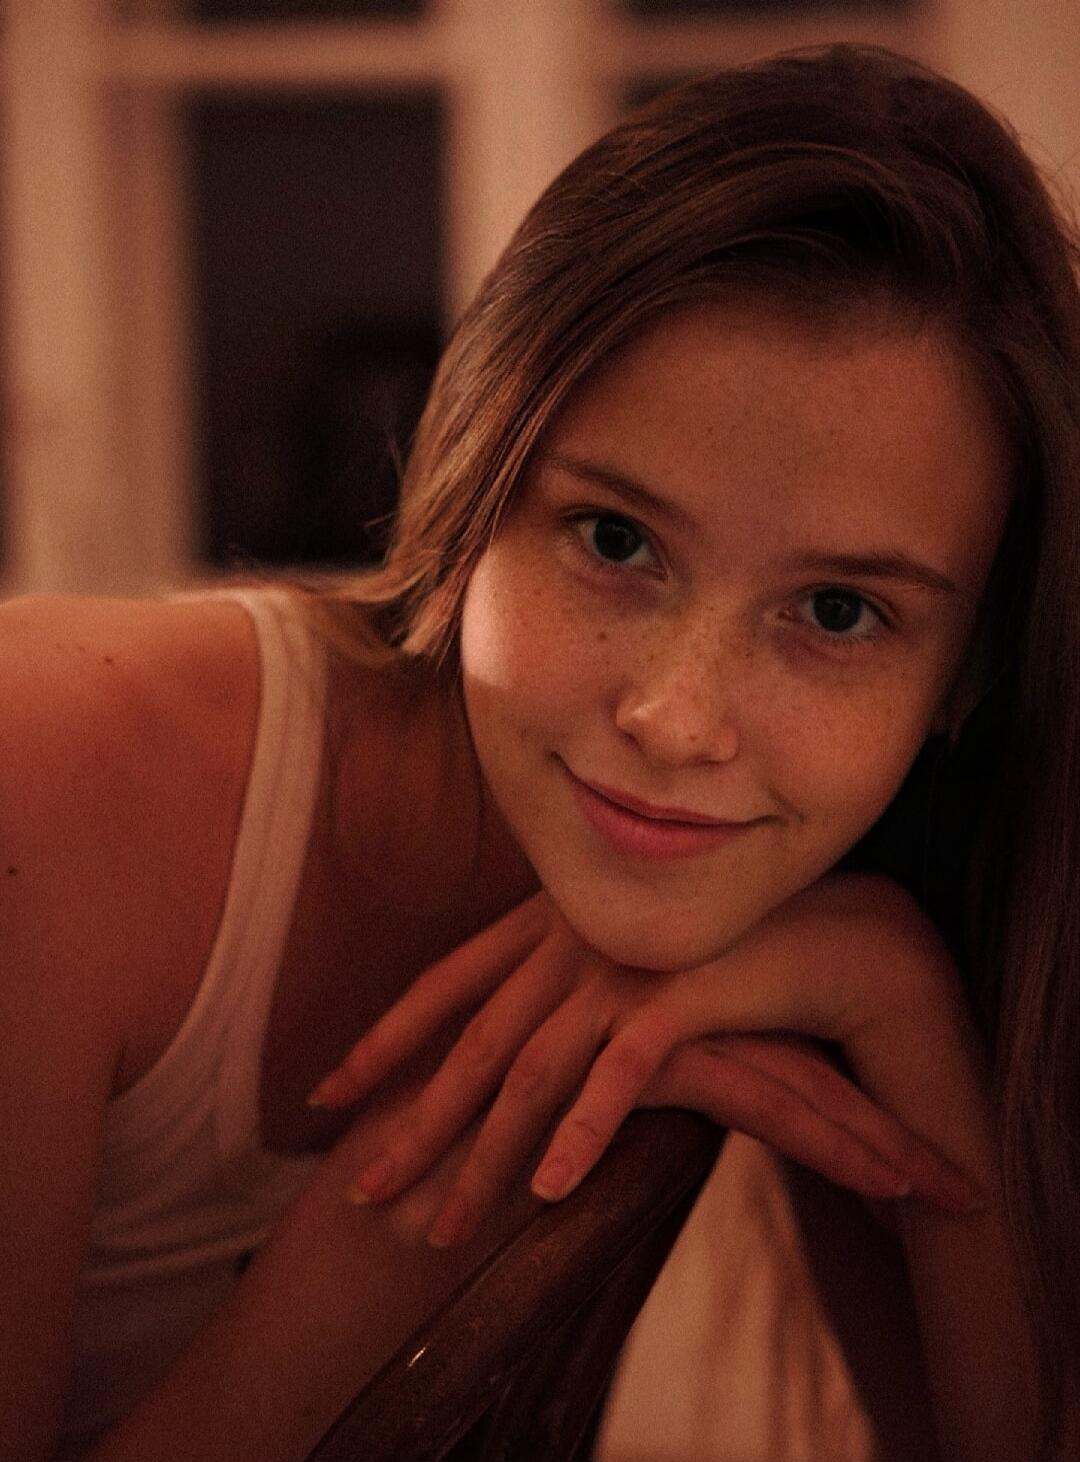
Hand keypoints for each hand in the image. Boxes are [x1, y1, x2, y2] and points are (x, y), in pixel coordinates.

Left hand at [309, 882, 983, 1245]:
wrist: (811, 917)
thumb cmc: (711, 935)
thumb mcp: (617, 941)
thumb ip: (561, 969)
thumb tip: (513, 1020)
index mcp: (543, 923)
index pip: (443, 985)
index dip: (383, 1040)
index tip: (325, 1092)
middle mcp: (567, 941)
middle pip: (471, 1047)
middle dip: (414, 1126)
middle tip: (363, 1193)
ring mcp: (617, 967)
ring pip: (529, 1075)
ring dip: (482, 1161)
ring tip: (440, 1230)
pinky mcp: (675, 996)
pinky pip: (617, 1073)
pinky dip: (582, 1132)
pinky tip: (549, 1192)